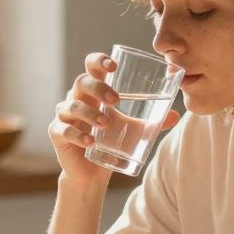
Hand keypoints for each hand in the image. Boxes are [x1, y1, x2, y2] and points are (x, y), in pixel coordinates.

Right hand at [50, 52, 180, 187]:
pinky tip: (91, 142)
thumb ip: (153, 122)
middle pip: (81, 82)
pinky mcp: (57, 134)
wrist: (92, 172)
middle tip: (116, 100)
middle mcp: (76, 98)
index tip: (114, 65)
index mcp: (93, 91)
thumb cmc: (111, 142)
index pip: (91, 67)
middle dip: (98, 88)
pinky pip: (63, 129)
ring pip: (71, 105)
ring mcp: (65, 115)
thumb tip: (176, 115)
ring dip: (90, 113)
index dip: (99, 61)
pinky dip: (78, 135)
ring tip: (106, 124)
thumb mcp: (134, 130)